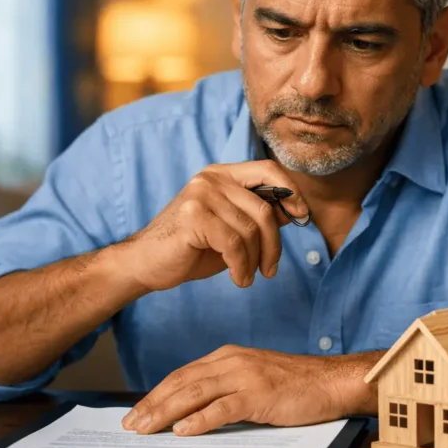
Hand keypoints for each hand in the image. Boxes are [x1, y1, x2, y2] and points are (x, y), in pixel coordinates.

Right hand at [117, 161, 308, 291]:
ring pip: (250, 231)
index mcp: (223, 174)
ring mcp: (201, 194)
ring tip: (246, 276)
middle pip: (264, 209)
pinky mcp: (192, 216)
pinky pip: (234, 244)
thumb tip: (293, 209)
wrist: (145, 263)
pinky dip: (241, 266)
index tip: (302, 216)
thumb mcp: (233, 230)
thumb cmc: (192, 248)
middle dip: (273, 245)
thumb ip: (259, 215)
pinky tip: (238, 278)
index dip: (292, 191)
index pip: (269, 169)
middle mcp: (212, 178)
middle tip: (270, 270)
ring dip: (254, 262)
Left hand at [121, 346, 381, 435]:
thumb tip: (194, 411)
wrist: (330, 381)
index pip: (183, 374)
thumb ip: (226, 388)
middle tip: (131, 424)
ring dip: (166, 412)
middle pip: (182, 382)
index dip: (157, 393)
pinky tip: (184, 431)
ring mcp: (246, 377)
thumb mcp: (254, 378)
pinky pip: (223, 407)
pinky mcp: (259, 394)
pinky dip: (200, 420)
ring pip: (195, 393)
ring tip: (147, 428)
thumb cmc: (296, 384)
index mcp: (229, 356)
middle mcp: (233, 362)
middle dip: (153, 404)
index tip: (137, 411)